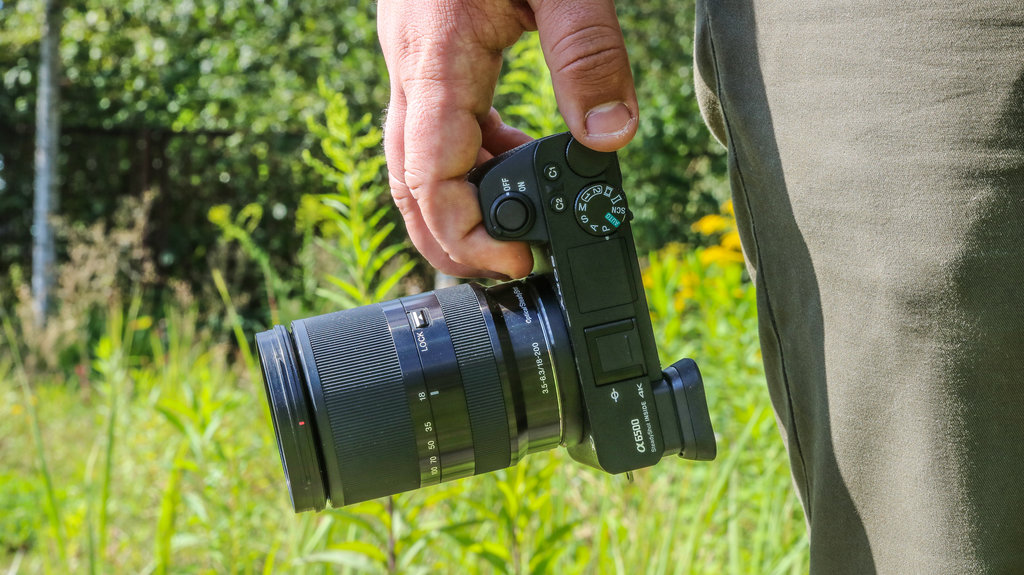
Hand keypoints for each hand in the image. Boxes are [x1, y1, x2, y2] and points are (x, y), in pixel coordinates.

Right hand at [378, 0, 637, 278]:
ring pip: (418, 156)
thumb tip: (608, 136)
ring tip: (523, 224)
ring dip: (462, 199)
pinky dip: (474, 156)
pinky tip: (521, 158)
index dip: (465, 238)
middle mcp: (412, 65)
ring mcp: (413, 59)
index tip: (517, 262)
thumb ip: (588, 54)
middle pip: (409, 184)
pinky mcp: (430, 50)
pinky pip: (438, 122)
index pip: (429, 180)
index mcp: (436, 58)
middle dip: (451, 240)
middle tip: (508, 269)